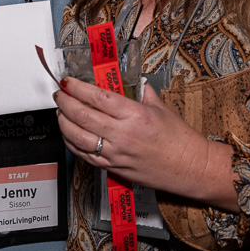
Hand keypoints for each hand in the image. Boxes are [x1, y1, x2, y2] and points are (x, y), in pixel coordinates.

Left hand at [55, 77, 216, 197]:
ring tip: (60, 112)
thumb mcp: (161, 108)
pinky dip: (72, 143)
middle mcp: (122, 135)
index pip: (98, 97)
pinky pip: (84, 156)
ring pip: (78, 137)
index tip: (68, 81)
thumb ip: (142, 93)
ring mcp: (116, 154)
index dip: (77, 88)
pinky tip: (68, 134)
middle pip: (82, 116)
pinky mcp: (113, 168)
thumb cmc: (179, 140)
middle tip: (59, 94)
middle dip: (65, 102)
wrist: (189, 168)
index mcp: (135, 115)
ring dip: (63, 123)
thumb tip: (132, 82)